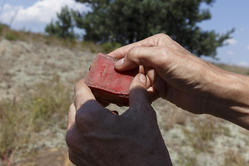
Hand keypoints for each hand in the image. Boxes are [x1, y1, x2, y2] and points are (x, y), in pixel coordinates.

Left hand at [66, 74, 171, 165]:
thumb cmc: (145, 150)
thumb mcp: (143, 115)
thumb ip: (137, 92)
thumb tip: (139, 77)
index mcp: (88, 117)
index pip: (80, 89)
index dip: (89, 81)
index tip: (97, 79)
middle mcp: (75, 132)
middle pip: (76, 105)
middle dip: (89, 98)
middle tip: (106, 95)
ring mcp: (74, 149)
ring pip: (75, 122)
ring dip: (88, 114)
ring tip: (108, 113)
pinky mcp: (78, 160)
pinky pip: (77, 137)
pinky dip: (87, 129)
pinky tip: (106, 131)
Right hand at [109, 34, 248, 128]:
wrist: (208, 92)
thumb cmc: (187, 70)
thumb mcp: (161, 57)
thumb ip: (137, 56)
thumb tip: (118, 64)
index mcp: (155, 45)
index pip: (130, 50)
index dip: (114, 57)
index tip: (99, 64)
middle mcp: (155, 58)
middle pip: (130, 65)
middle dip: (118, 73)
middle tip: (102, 81)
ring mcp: (157, 74)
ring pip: (135, 79)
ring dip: (126, 85)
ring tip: (112, 92)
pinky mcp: (159, 88)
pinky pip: (142, 90)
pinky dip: (136, 94)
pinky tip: (127, 100)